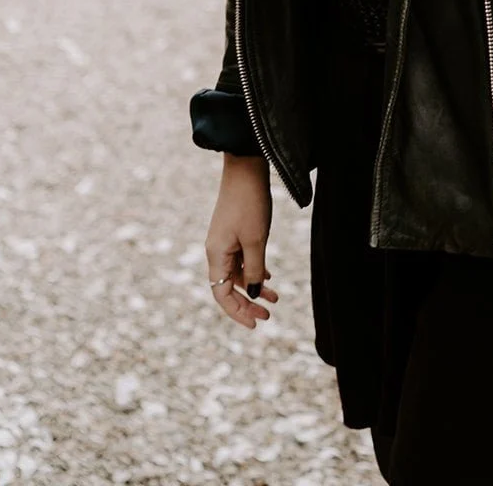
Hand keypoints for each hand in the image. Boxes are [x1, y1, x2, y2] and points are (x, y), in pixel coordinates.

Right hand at [204, 154, 278, 328]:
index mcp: (216, 255)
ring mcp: (225, 240)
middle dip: (247, 303)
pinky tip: (268, 276)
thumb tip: (253, 293)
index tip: (256, 324)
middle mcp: (216, 250)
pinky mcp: (234, 231)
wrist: (246, 168)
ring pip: (238, 272)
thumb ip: (253, 269)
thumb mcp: (256, 240)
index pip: (222, 294)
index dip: (237, 312)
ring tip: (275, 299)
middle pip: (229, 286)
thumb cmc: (249, 204)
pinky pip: (242, 258)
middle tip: (268, 316)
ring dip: (254, 286)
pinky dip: (255, 269)